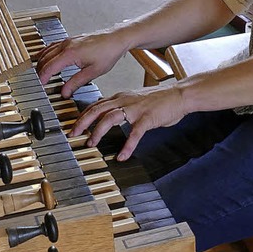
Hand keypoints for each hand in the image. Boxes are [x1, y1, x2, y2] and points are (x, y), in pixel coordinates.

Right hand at [35, 31, 126, 96]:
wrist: (116, 38)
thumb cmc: (108, 52)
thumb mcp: (93, 72)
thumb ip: (76, 82)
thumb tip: (65, 92)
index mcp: (70, 53)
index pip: (50, 67)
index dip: (43, 77)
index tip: (40, 85)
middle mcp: (67, 45)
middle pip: (46, 59)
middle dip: (40, 71)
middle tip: (38, 81)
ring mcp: (68, 41)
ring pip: (48, 51)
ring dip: (42, 61)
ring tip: (39, 72)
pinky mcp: (72, 39)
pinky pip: (53, 45)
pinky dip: (46, 52)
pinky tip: (46, 56)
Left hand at [70, 84, 189, 160]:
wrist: (179, 95)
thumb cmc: (160, 100)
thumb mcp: (136, 99)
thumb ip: (122, 105)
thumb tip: (108, 111)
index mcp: (121, 97)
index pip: (97, 104)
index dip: (83, 115)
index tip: (74, 125)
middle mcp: (125, 101)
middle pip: (98, 109)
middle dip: (83, 122)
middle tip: (73, 134)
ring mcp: (136, 109)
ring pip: (110, 118)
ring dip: (98, 131)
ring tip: (92, 143)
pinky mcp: (147, 118)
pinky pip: (134, 133)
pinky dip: (127, 146)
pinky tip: (122, 156)